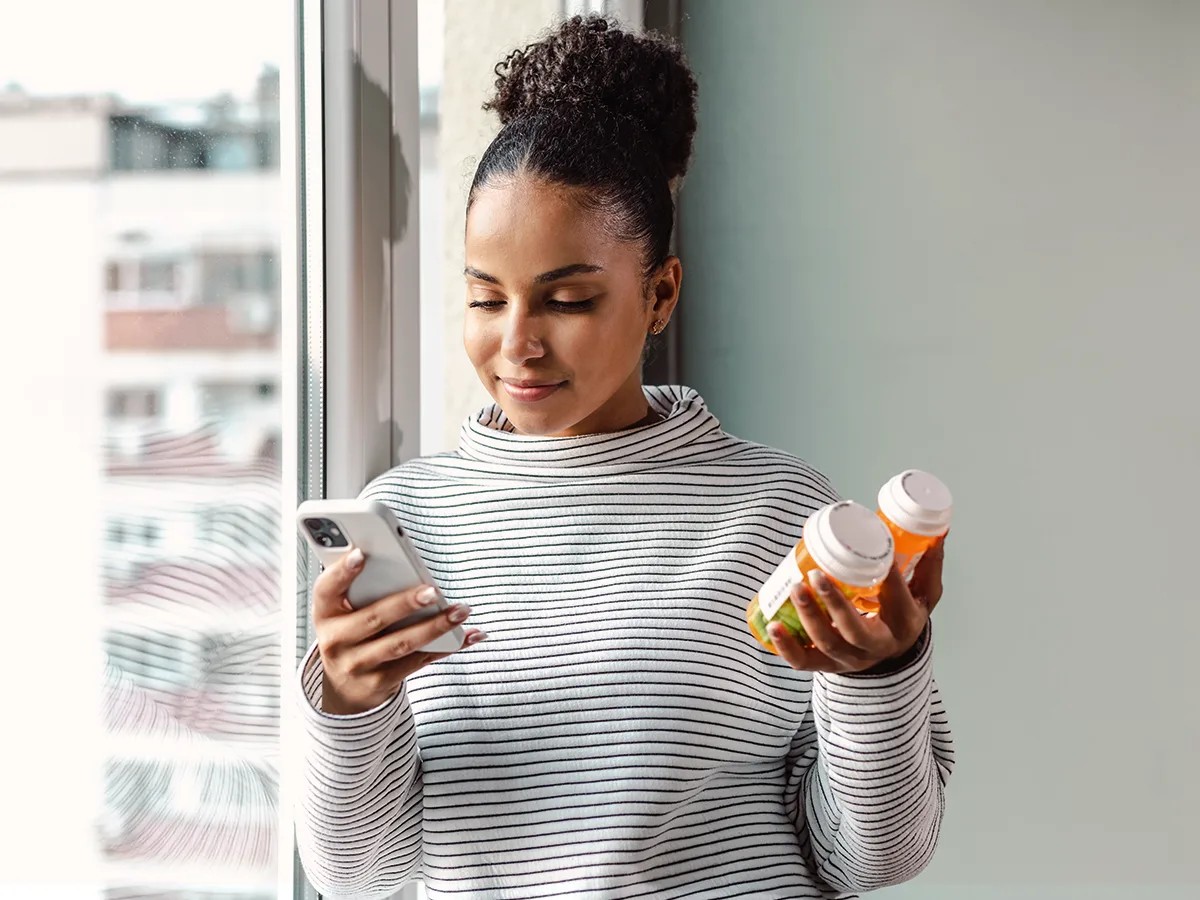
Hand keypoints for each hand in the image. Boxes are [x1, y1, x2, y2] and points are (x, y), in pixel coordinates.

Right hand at [313, 547, 485, 713]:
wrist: (342, 687)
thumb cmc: (349, 633)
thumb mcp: (342, 611)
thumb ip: (360, 586)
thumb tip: (399, 558)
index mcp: (325, 614)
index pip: (326, 589)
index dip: (341, 572)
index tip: (360, 554)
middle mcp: (336, 642)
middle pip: (374, 619)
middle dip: (405, 603)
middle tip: (432, 590)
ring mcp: (358, 665)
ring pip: (401, 644)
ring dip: (435, 626)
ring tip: (460, 611)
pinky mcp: (380, 682)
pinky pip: (419, 662)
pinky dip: (447, 647)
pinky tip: (469, 635)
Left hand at [769, 535, 945, 672]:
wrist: (892, 656)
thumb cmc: (903, 616)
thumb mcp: (924, 594)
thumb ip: (927, 564)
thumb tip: (938, 530)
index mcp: (905, 624)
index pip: (897, 598)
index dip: (888, 576)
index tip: (876, 549)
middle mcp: (878, 646)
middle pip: (855, 630)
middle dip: (835, 604)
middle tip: (816, 575)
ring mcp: (851, 659)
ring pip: (828, 644)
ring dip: (808, 617)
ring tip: (794, 587)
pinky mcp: (827, 666)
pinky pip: (804, 662)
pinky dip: (786, 646)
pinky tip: (773, 626)